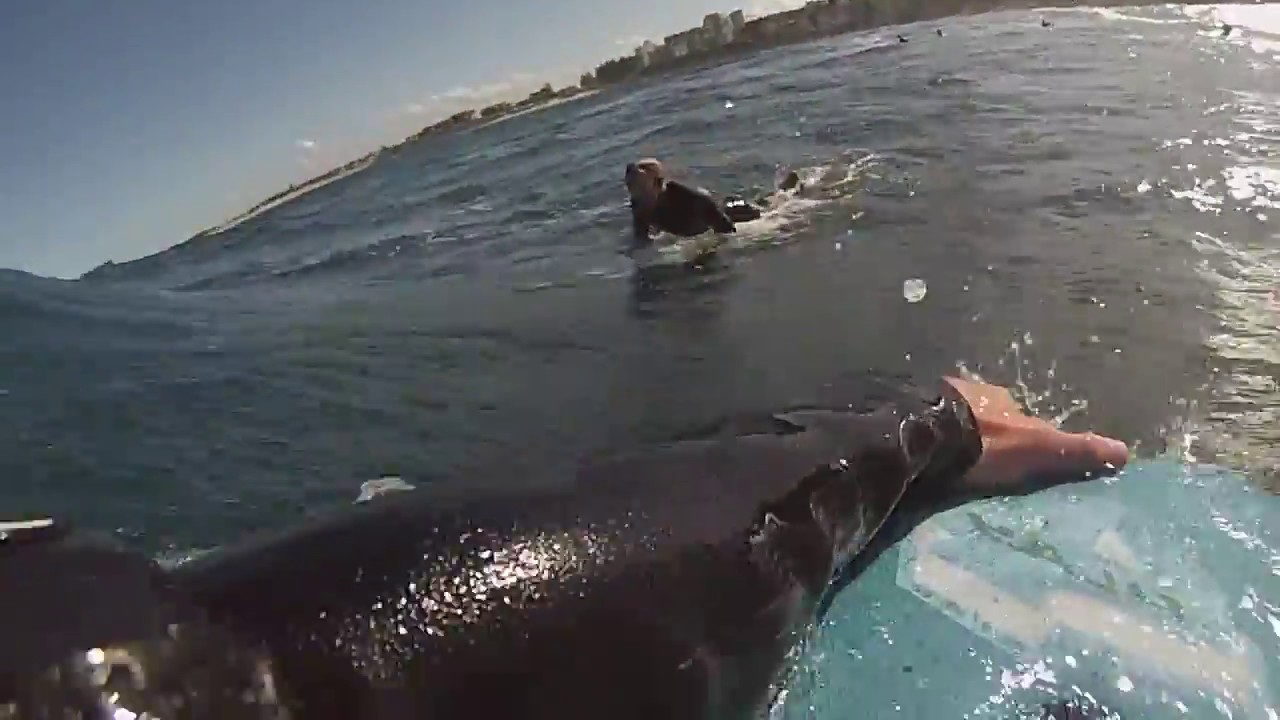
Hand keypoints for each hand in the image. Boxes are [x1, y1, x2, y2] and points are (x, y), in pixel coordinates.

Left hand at [943, 376, 1129, 500]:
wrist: (926, 434)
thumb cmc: (985, 445)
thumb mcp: (1036, 450)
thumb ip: (1074, 451)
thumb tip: (1124, 452)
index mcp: (1003, 401)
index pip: (1023, 420)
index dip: (1026, 439)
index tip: (1020, 460)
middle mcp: (972, 393)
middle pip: (987, 417)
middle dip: (988, 436)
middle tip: (982, 464)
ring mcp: (937, 400)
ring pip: (956, 419)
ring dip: (957, 436)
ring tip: (950, 462)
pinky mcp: (911, 412)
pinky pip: (928, 425)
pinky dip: (931, 438)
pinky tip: (925, 455)